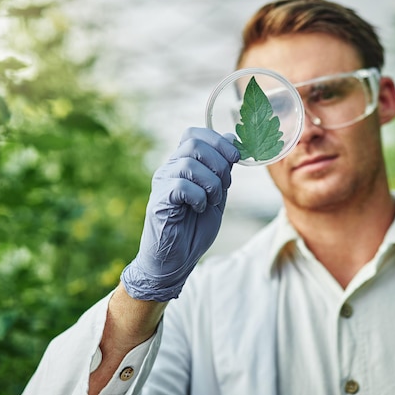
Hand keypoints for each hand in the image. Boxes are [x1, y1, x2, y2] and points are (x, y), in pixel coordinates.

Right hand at [121, 128, 239, 300]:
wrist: (175, 261)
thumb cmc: (193, 228)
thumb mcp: (216, 194)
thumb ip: (222, 169)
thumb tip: (231, 138)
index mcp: (182, 164)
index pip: (195, 134)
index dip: (218, 141)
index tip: (235, 158)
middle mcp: (169, 169)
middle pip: (194, 143)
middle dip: (220, 162)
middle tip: (225, 185)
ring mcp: (162, 184)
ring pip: (189, 163)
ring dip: (212, 182)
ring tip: (213, 200)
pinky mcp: (159, 201)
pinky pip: (181, 185)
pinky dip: (199, 196)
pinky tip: (200, 208)